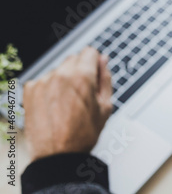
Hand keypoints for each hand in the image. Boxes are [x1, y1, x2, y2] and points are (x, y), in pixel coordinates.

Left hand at [23, 47, 111, 161]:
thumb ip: (105, 78)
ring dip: (64, 79)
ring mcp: (43, 82)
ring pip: (58, 70)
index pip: (89, 51)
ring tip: (67, 103)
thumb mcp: (105, 105)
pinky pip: (43, 80)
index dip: (95, 62)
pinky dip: (50, 88)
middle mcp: (60, 75)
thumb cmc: (83, 134)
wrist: (58, 155)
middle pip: (73, 59)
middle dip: (80, 70)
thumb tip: (103, 60)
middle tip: (82, 92)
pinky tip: (54, 105)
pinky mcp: (30, 90)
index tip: (94, 73)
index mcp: (82, 76)